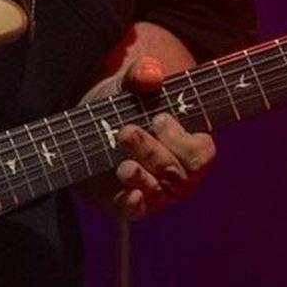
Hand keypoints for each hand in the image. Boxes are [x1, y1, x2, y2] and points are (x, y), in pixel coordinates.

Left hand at [86, 53, 216, 220]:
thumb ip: (142, 75)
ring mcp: (153, 191)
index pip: (201, 152)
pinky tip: (130, 193)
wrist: (85, 128)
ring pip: (157, 191)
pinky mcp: (125, 203)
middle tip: (126, 131)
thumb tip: (150, 74)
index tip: (159, 118)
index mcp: (187, 146)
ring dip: (140, 175)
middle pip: (177, 173)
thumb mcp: (129, 85)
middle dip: (153, 152)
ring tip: (122, 163)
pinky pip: (136, 211)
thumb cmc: (122, 105)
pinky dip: (134, 204)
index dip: (182, 138)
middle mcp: (175, 173)